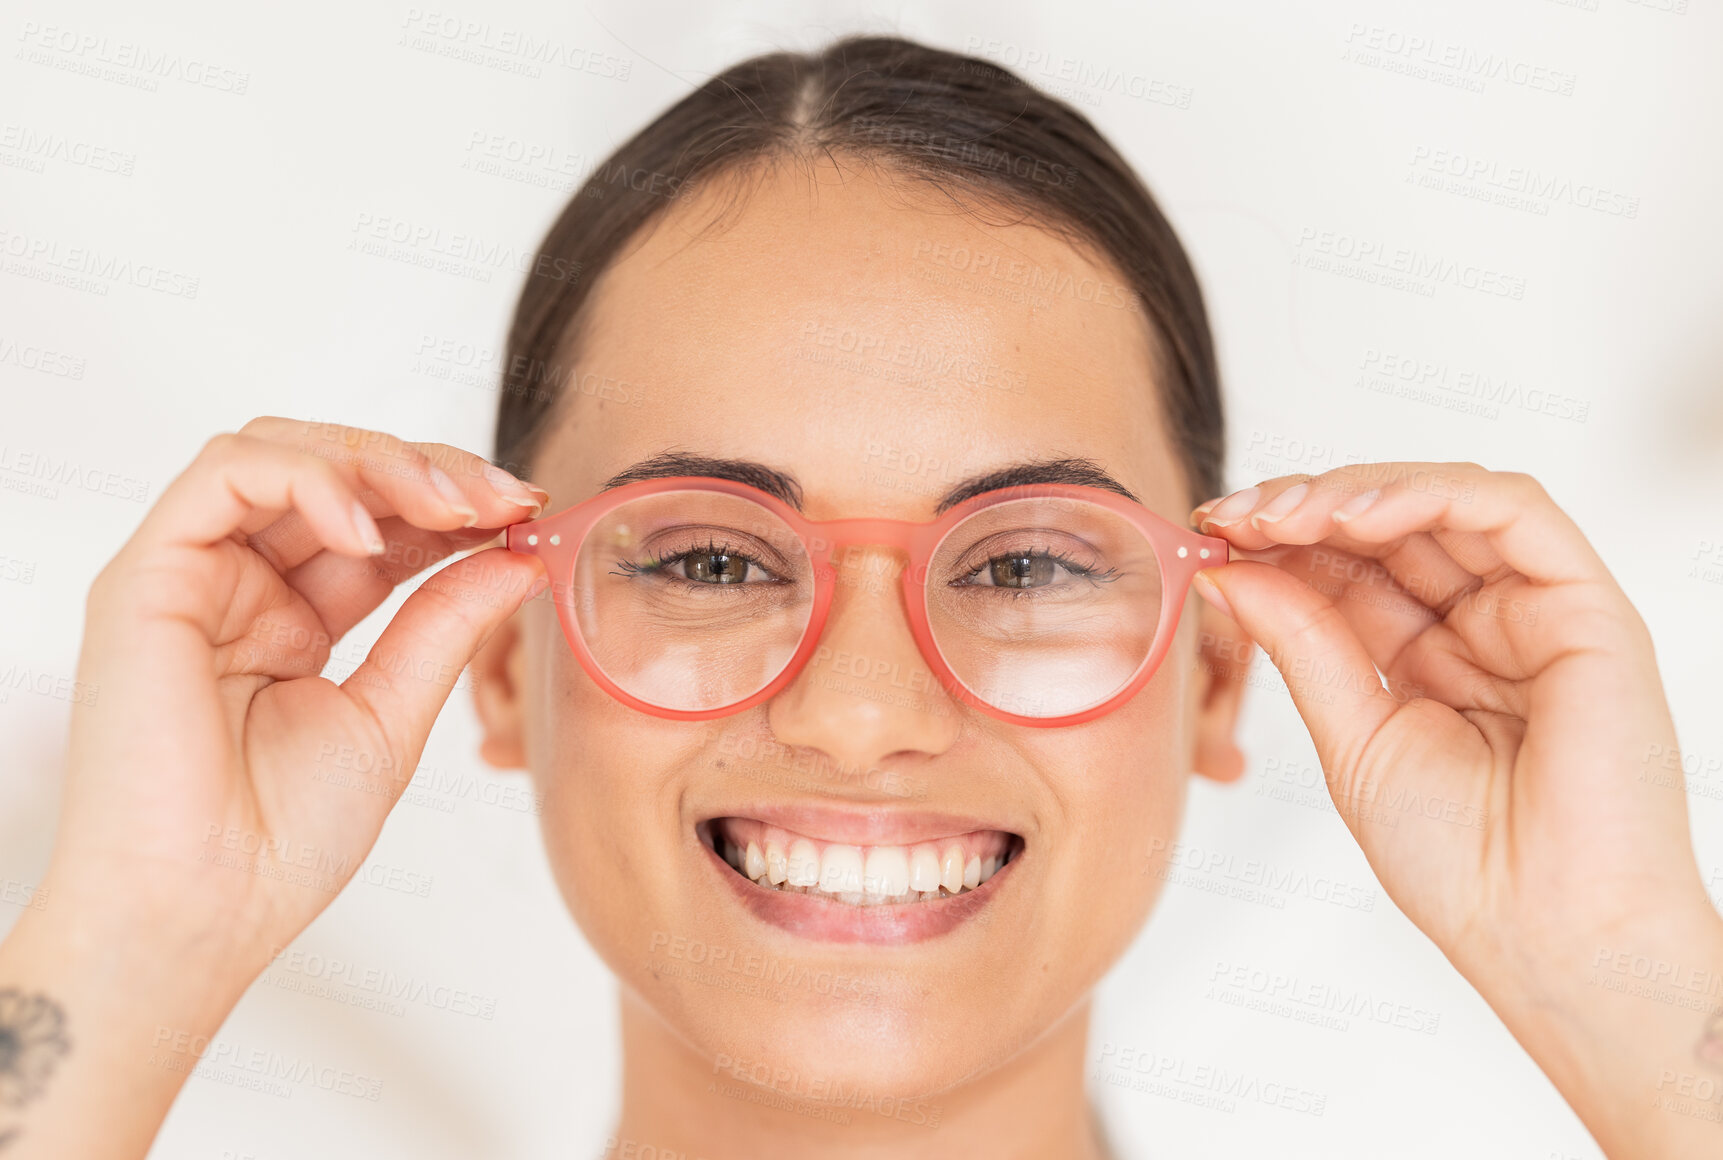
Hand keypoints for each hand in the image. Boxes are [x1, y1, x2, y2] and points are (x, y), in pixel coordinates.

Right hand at [48, 417, 549, 972]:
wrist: (202, 911)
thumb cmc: (278, 841)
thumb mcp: (392, 714)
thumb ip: (445, 625)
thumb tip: (517, 556)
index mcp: (293, 621)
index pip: (378, 525)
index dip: (454, 506)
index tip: (526, 513)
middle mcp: (239, 586)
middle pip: (335, 473)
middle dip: (431, 472)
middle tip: (506, 498)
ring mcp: (192, 574)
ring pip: (283, 451)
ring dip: (381, 464)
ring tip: (454, 508)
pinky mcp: (147, 573)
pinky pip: (225, 474)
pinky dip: (309, 480)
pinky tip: (370, 531)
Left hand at [1188, 462, 1721, 1158]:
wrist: (1542, 931)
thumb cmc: (1461, 862)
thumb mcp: (1350, 736)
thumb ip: (1301, 642)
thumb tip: (1228, 572)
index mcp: (1425, 657)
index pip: (1349, 565)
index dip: (1279, 539)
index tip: (1211, 535)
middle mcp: (1482, 623)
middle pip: (1389, 523)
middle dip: (1301, 507)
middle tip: (1232, 517)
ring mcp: (1534, 609)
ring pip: (1444, 500)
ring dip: (1351, 492)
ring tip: (1279, 514)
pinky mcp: (1585, 604)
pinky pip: (1512, 511)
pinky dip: (1428, 494)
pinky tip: (1352, 516)